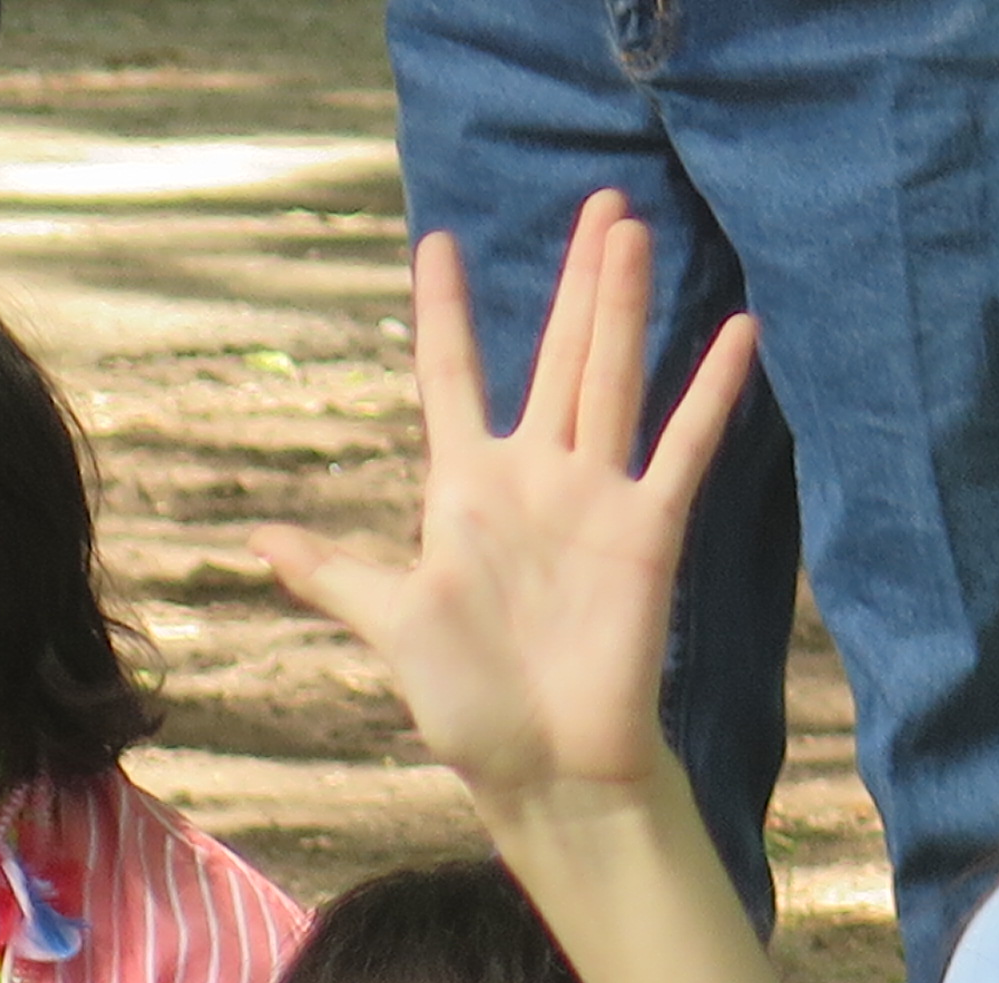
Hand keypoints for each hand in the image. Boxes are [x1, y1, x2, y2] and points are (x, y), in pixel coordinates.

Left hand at [255, 193, 761, 813]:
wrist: (548, 766)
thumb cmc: (469, 706)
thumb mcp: (391, 626)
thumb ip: (336, 576)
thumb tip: (262, 544)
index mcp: (466, 488)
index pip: (453, 376)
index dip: (448, 313)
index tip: (438, 243)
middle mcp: (536, 479)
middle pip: (557, 353)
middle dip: (575, 277)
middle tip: (600, 201)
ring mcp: (597, 500)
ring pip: (614, 376)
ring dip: (623, 303)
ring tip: (634, 229)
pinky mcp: (649, 533)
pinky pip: (684, 448)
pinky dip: (711, 391)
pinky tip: (735, 332)